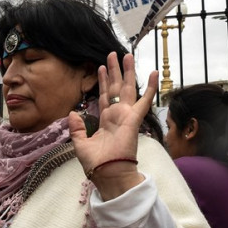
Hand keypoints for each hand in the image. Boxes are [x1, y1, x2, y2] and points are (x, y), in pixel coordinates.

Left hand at [68, 53, 157, 200]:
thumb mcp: (80, 144)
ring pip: (128, 88)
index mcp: (106, 121)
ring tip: (127, 55)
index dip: (102, 81)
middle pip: (116, 87)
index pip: (104, 96)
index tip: (100, 67)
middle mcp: (117, 115)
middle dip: (114, 71)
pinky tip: (154, 72)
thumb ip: (77, 128)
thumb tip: (72, 113)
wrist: (108, 174)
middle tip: (113, 53)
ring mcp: (127, 115)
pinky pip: (144, 100)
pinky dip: (150, 87)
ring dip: (127, 71)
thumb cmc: (96, 163)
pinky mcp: (134, 118)